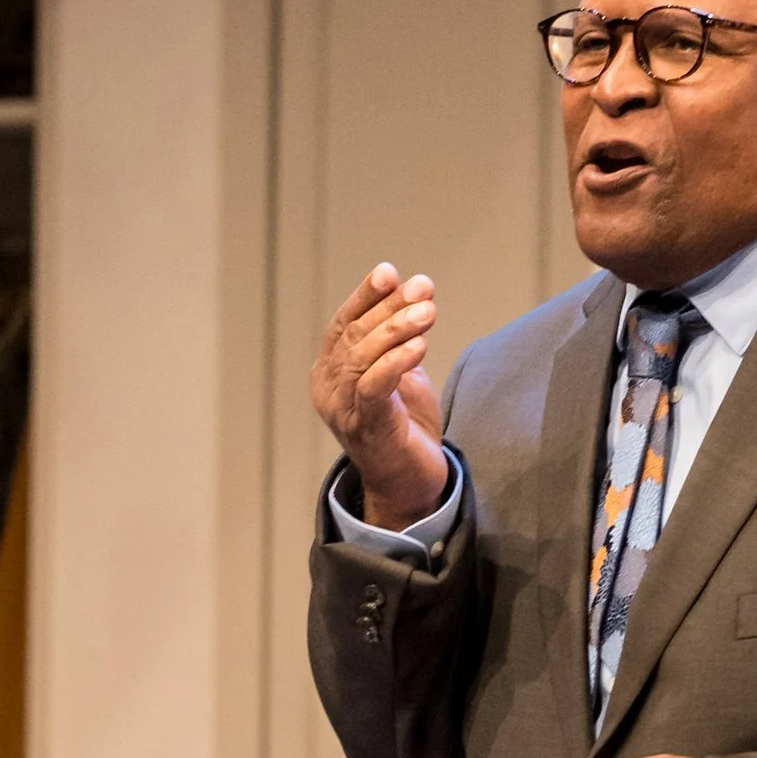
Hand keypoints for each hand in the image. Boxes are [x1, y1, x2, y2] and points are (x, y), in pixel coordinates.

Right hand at [312, 261, 447, 532]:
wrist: (409, 484)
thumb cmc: (404, 427)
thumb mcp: (402, 373)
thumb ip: (401, 337)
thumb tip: (416, 288)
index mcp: (331, 371)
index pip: (343, 323)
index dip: (365, 296)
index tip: (390, 273)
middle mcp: (328, 388)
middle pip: (354, 335)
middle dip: (389, 308)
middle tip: (423, 290)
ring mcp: (342, 409)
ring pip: (362, 357)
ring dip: (396, 329)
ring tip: (428, 312)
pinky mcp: (364, 427)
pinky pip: (374, 386)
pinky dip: (395, 362)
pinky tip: (419, 346)